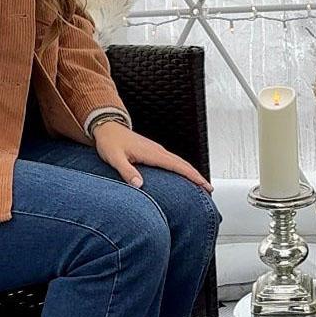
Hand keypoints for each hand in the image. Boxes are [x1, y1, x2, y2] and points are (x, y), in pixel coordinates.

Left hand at [93, 122, 212, 191]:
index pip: (178, 166)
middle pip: (183, 164)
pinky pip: (172, 162)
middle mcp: (157, 151)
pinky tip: (181, 176)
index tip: (205, 185)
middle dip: (197, 176)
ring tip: (200, 185)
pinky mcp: (153, 152)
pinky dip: (181, 169)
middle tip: (209, 189)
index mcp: (152, 153)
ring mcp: (156, 150)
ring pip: (179, 163)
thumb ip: (126, 171)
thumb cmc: (110, 142)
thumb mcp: (114, 158)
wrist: (106, 127)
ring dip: (190, 173)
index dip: (193, 176)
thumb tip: (139, 185)